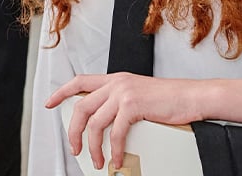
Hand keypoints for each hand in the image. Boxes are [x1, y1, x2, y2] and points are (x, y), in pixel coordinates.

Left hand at [49, 73, 226, 171]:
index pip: (79, 81)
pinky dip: (113, 150)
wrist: (192, 96)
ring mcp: (123, 93)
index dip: (61, 92)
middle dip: (73, 132)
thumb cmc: (169, 100)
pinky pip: (115, 133)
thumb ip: (120, 102)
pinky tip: (115, 159)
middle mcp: (115, 83)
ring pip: (94, 123)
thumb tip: (104, 124)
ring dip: (93, 147)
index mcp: (115, 79)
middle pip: (81, 107)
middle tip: (75, 149)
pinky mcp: (132, 105)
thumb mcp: (139, 94)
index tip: (50, 103)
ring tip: (98, 161)